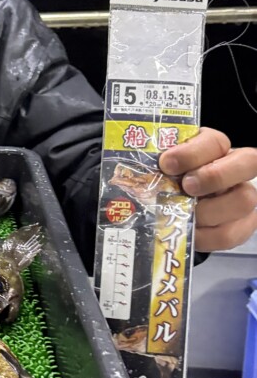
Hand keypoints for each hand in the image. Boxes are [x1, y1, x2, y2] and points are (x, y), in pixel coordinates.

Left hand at [158, 127, 256, 251]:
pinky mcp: (242, 225)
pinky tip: (189, 234)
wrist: (178, 204)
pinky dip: (207, 236)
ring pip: (243, 200)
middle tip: (186, 187)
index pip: (215, 141)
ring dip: (210, 210)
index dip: (193, 152)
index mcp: (215, 147)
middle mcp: (237, 168)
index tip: (166, 163)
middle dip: (214, 176)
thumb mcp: (163, 166)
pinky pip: (232, 233)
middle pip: (247, 162)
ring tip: (185, 214)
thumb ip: (156, 164)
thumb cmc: (169, 180)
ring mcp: (243, 196)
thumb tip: (131, 171)